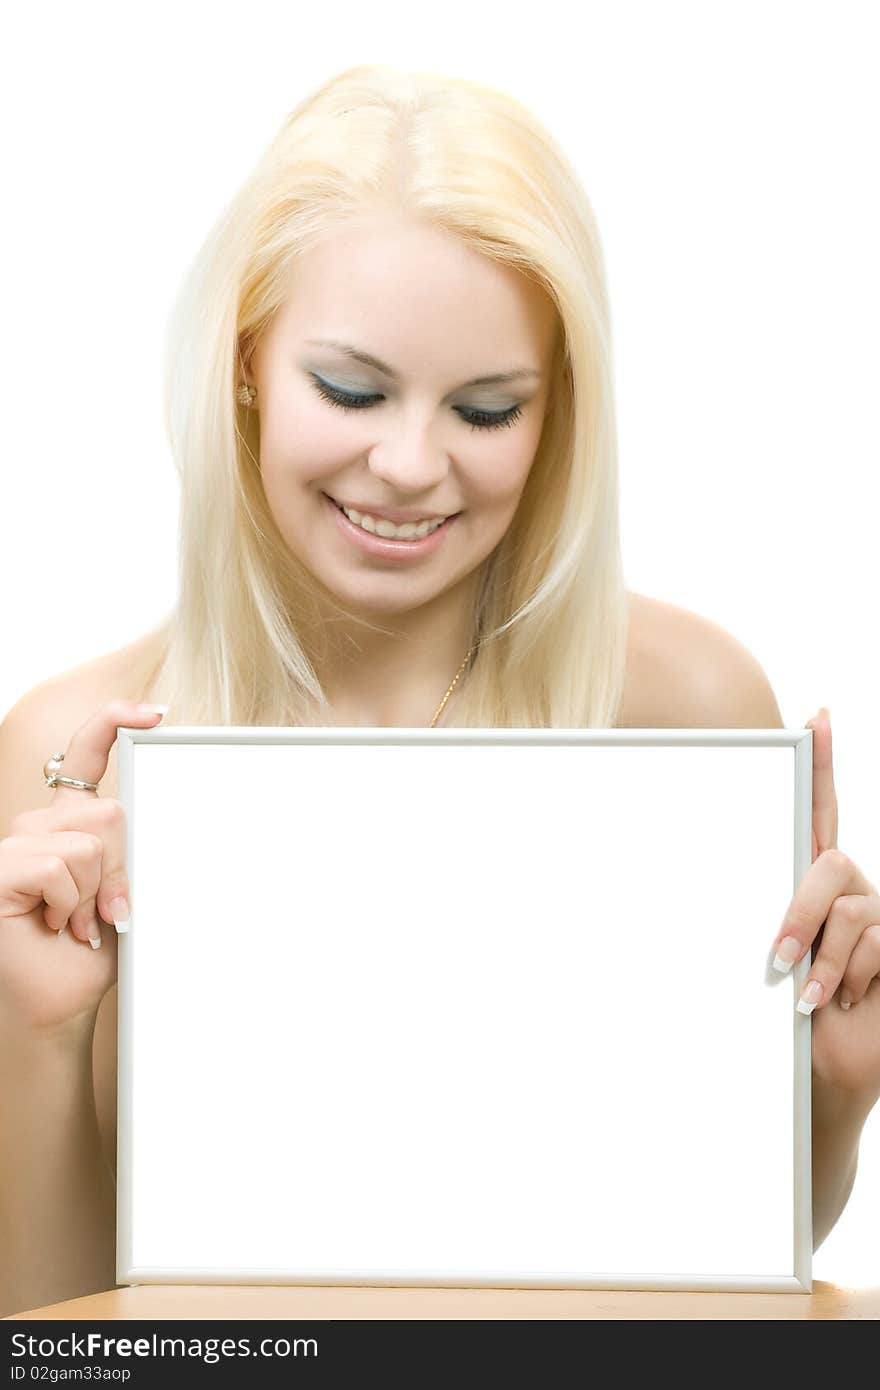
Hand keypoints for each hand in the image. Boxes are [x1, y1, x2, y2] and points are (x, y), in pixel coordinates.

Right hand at [0, 700, 164, 1038]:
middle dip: (122, 867)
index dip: (116, 722)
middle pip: (107, 811)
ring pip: (88, 841)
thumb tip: (161, 821)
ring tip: (76, 922)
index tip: (156, 715)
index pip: (85, 753)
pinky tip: (54, 924)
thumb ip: (131, 852)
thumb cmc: (93, 949)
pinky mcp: (1, 868)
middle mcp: (38, 823)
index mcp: (68, 820)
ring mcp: (16, 843)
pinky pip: (58, 865)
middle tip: (109, 910)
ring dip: (95, 892)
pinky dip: (69, 902)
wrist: (62, 1000)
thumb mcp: (125, 890)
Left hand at [770, 708, 879, 1099]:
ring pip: (850, 910)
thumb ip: (769, 924)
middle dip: (799, 911)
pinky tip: (840, 1001)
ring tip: (805, 996)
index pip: (821, 812)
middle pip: (829, 863)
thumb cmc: (788, 1013)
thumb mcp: (773, 959)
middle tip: (774, 959)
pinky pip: (875, 941)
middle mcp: (852, 889)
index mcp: (816, 881)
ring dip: (821, 959)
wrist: (821, 1066)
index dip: (822, 765)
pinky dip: (847, 976)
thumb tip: (723, 903)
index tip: (815, 719)